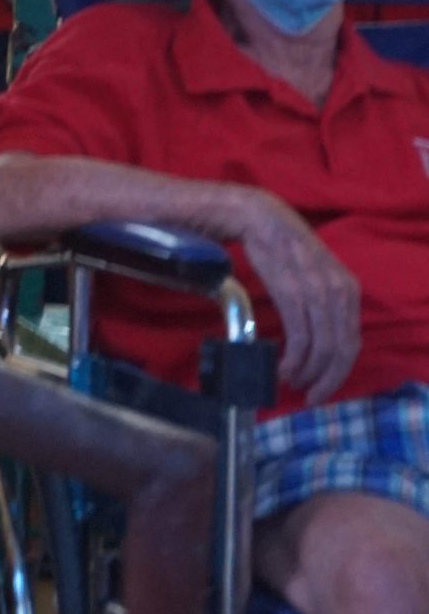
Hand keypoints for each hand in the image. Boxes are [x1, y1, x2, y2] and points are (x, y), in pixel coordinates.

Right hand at [234, 190, 360, 404]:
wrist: (260, 218)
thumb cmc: (286, 250)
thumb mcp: (318, 276)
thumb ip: (327, 306)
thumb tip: (326, 347)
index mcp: (348, 289)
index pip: (352, 344)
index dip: (339, 373)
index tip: (322, 388)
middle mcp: (338, 292)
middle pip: (340, 351)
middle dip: (326, 380)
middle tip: (310, 396)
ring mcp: (316, 291)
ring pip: (321, 348)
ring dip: (306, 372)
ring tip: (291, 379)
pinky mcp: (291, 292)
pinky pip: (299, 338)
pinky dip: (293, 360)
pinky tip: (283, 366)